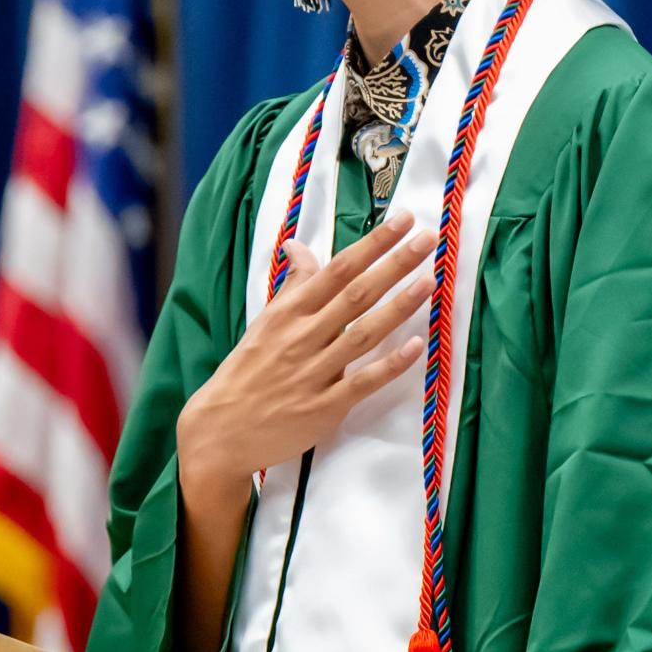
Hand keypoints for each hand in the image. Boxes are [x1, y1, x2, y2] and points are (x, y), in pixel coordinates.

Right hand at [176, 210, 434, 495]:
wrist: (222, 430)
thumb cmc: (248, 370)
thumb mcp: (266, 321)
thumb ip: (292, 285)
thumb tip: (297, 244)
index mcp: (289, 312)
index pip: (338, 269)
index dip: (372, 244)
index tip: (402, 221)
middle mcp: (304, 336)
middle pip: (357, 294)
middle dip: (394, 263)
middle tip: (428, 238)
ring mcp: (316, 372)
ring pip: (364, 333)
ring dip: (399, 306)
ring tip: (429, 281)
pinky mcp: (325, 408)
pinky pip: (363, 382)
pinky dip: (390, 364)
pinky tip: (416, 346)